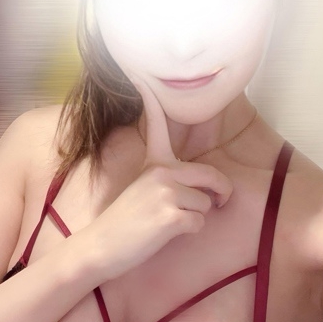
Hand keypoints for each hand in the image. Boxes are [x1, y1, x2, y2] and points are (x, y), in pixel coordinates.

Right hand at [93, 75, 232, 279]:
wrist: (101, 247)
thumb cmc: (125, 221)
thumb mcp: (143, 188)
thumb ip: (167, 178)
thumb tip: (203, 187)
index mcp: (155, 162)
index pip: (156, 124)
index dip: (150, 98)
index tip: (140, 74)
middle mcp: (162, 171)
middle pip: (212, 175)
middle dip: (222, 192)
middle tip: (220, 202)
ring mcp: (166, 192)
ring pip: (208, 204)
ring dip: (198, 216)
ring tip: (173, 221)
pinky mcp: (171, 214)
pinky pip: (200, 222)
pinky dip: (191, 231)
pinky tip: (169, 232)